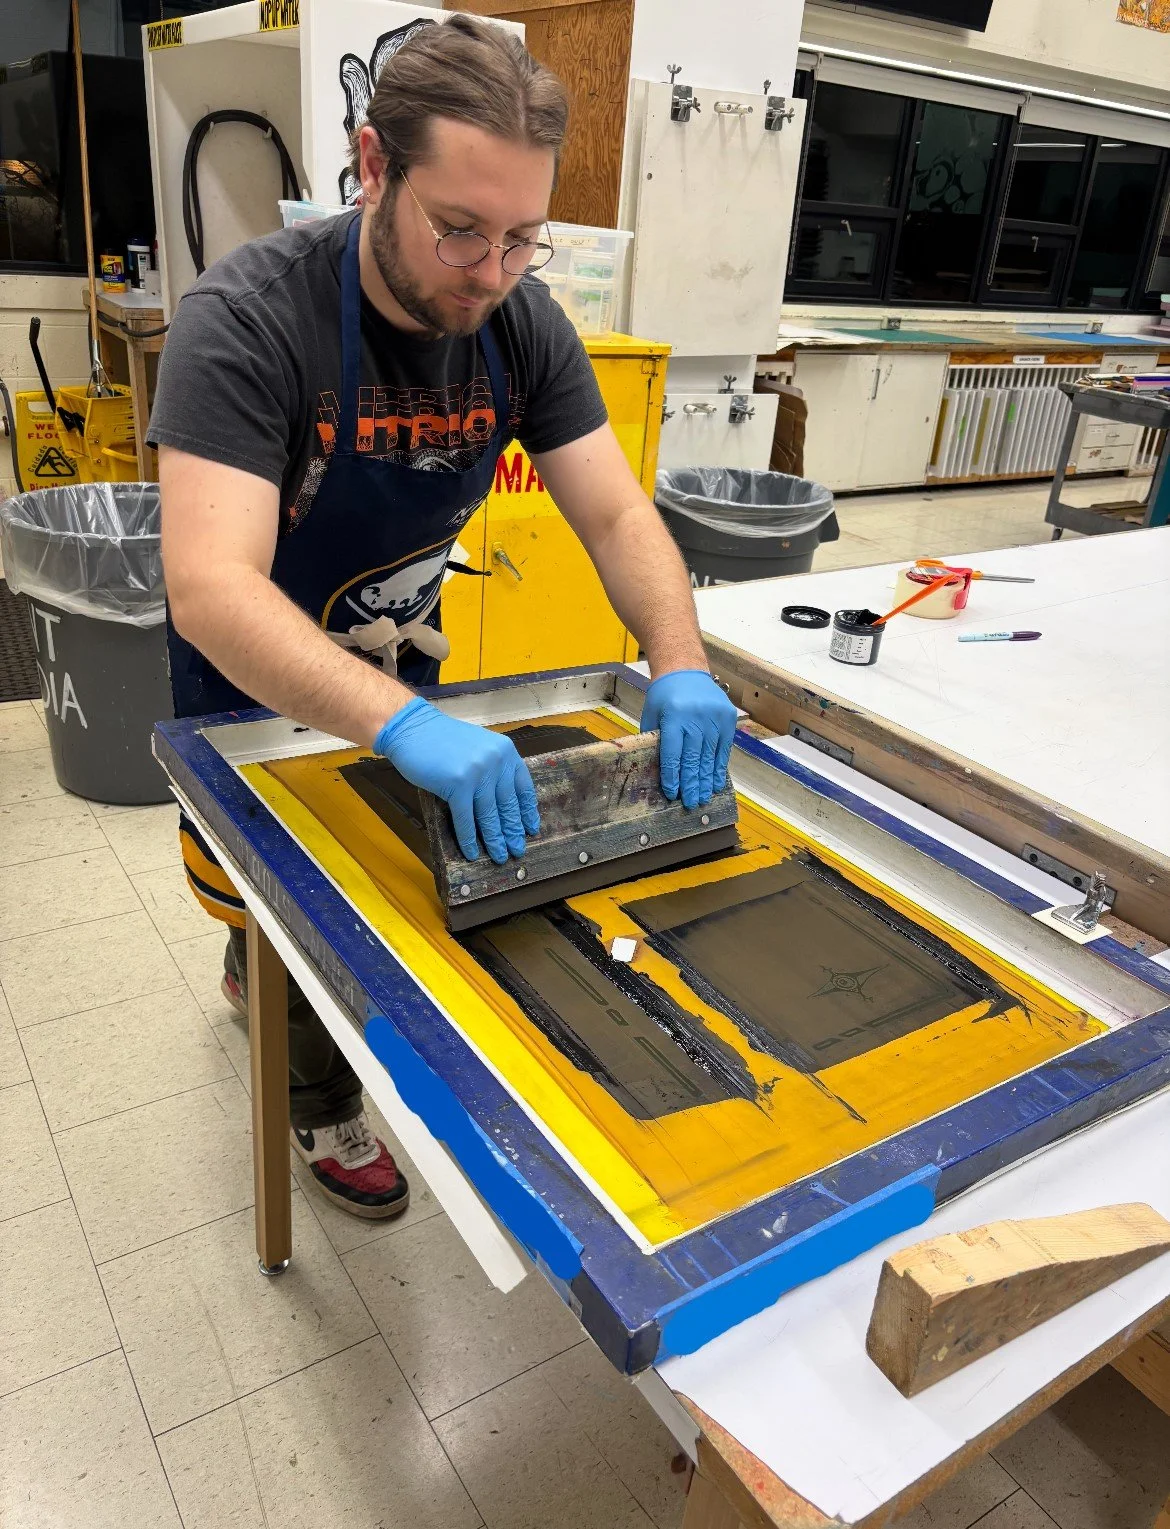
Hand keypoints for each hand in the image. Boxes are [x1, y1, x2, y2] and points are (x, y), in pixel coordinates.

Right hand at [374, 699, 539, 863]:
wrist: (412, 728)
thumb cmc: (442, 739)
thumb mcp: (478, 747)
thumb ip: (493, 768)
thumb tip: (501, 803)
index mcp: (505, 751)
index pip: (523, 787)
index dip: (527, 812)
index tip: (530, 829)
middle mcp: (496, 761)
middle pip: (508, 805)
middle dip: (512, 831)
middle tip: (517, 850)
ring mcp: (478, 773)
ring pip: (489, 816)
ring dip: (494, 840)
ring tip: (499, 856)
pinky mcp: (458, 785)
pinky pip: (466, 819)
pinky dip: (469, 839)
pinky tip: (472, 853)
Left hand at [640, 670, 736, 808]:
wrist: (685, 670)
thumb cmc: (664, 695)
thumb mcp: (652, 714)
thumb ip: (654, 740)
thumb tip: (658, 772)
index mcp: (674, 716)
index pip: (673, 754)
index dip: (673, 776)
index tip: (672, 794)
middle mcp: (696, 717)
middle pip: (693, 758)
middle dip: (691, 784)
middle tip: (691, 803)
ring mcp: (714, 717)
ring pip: (710, 756)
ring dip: (706, 780)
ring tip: (704, 797)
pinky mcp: (727, 718)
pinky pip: (723, 748)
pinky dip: (719, 767)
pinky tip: (716, 781)